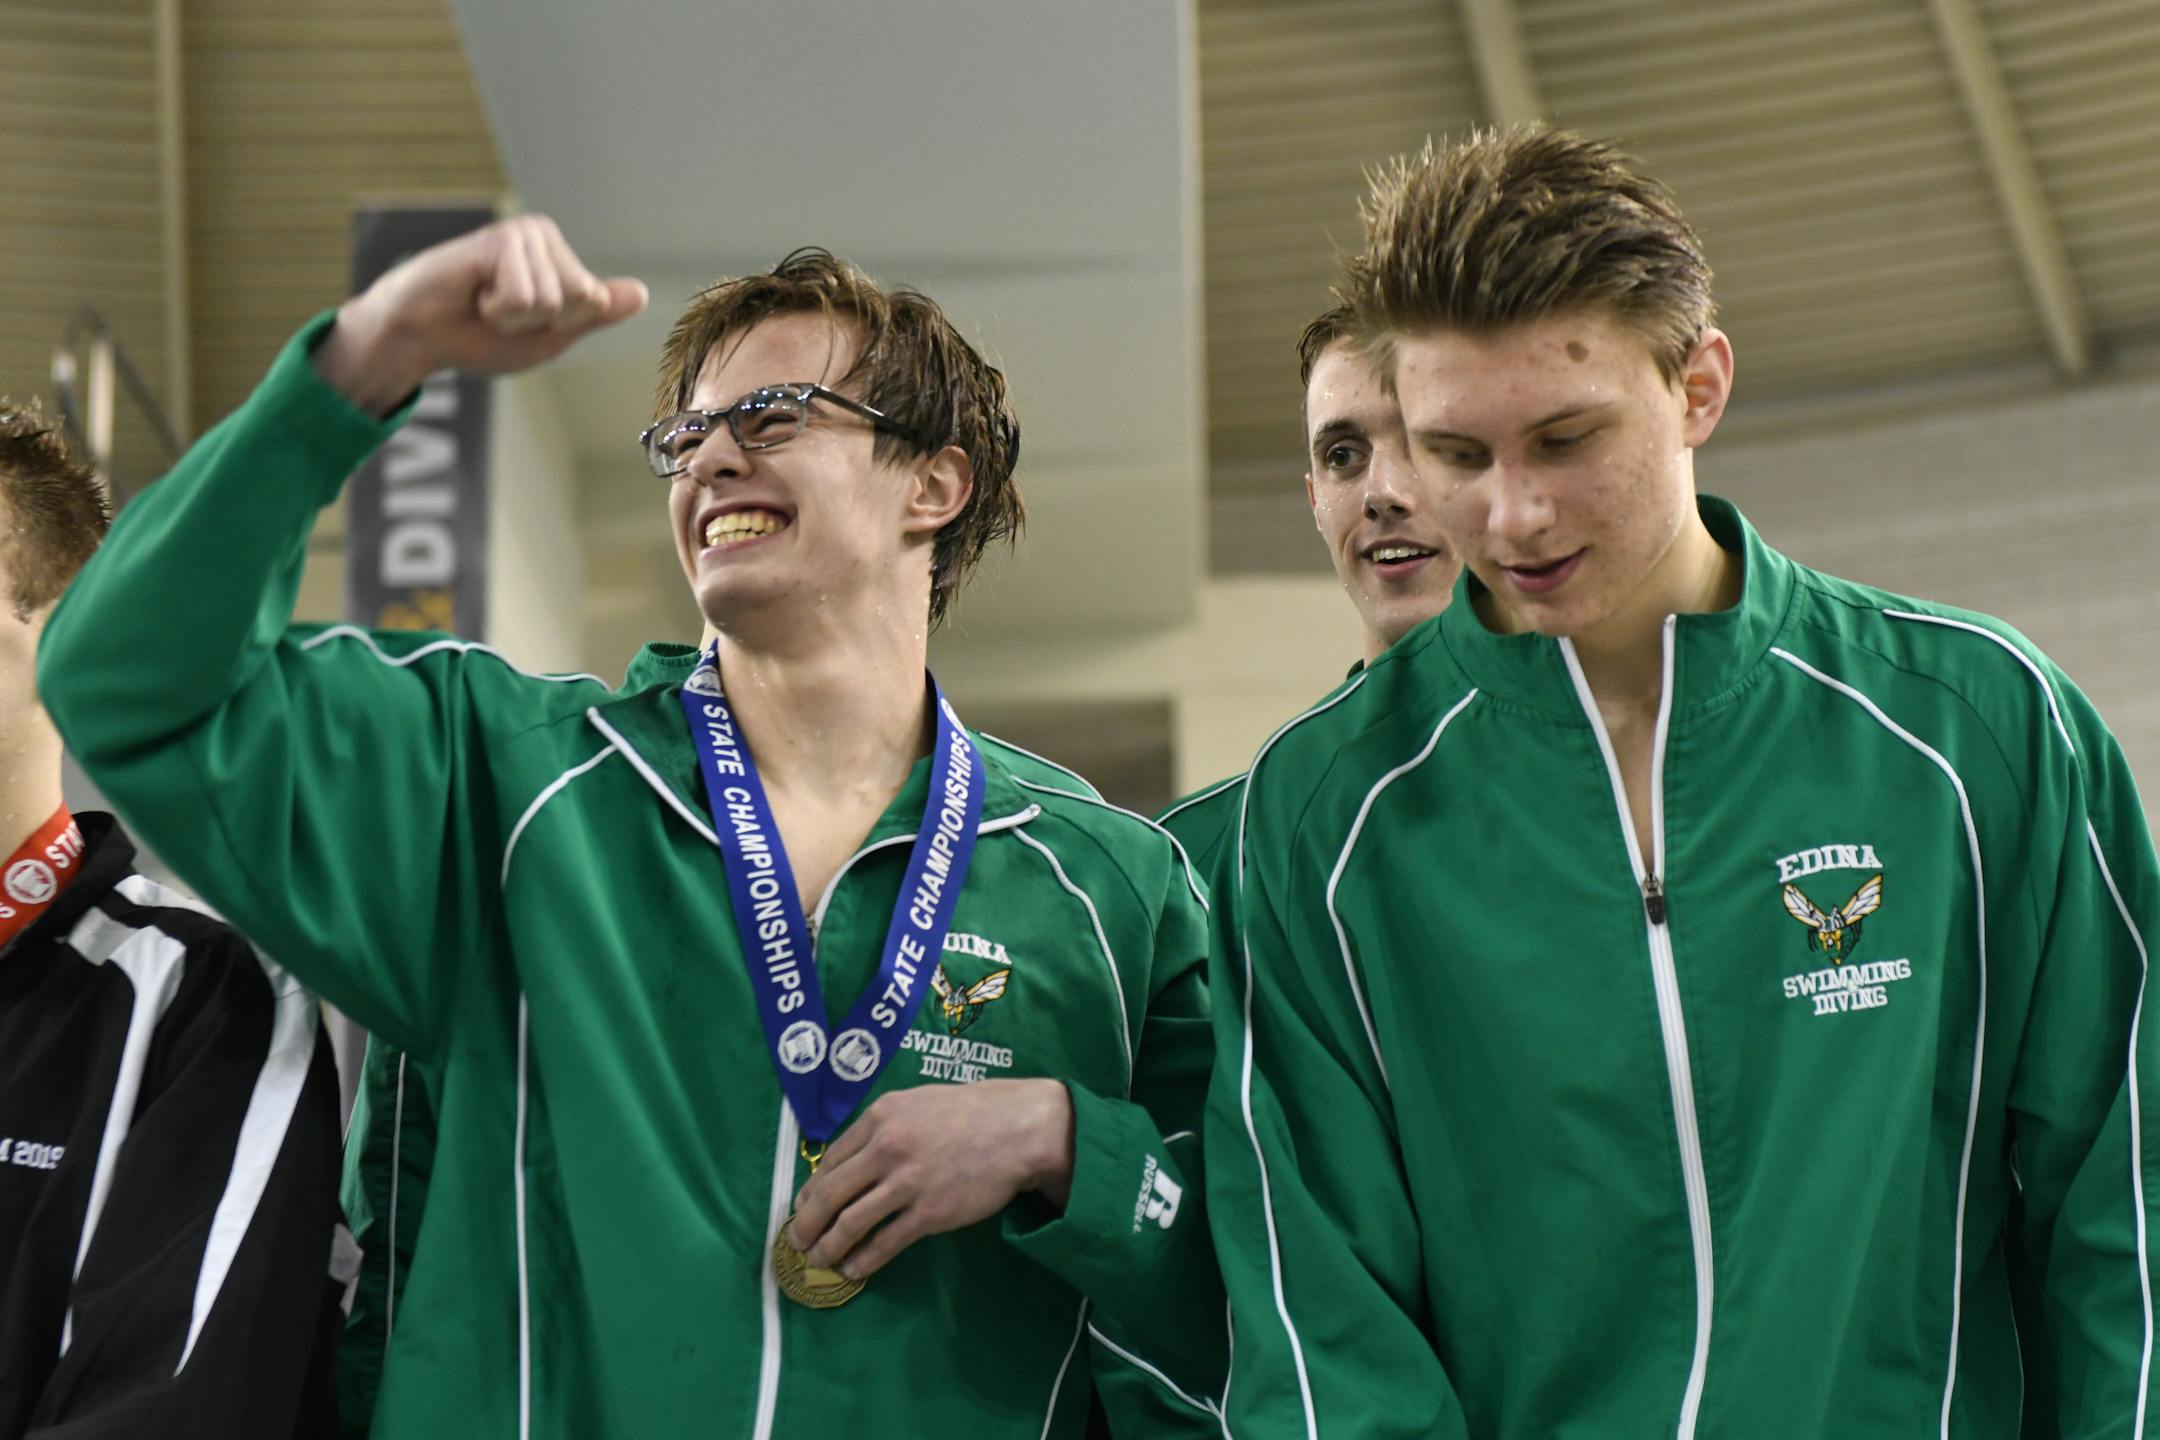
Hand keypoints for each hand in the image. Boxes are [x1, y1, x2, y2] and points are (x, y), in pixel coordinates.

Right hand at [314, 214, 648, 415]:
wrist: (421, 335)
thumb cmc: (480, 336)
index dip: (561, 327)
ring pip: (553, 300)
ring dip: (515, 317)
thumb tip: (642, 294)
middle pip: (582, 299)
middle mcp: (545, 237)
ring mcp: (522, 234)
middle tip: (502, 313)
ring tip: (486, 304)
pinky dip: (499, 309)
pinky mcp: (498, 239)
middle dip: (543, 322)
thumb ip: (593, 315)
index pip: (596, 303)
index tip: (525, 321)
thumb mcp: (551, 335)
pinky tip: (475, 294)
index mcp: (562, 258)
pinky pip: (525, 295)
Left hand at [787, 1079, 1074, 1280]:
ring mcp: (907, 1183)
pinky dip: (863, 1260)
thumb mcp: (916, 1104)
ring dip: (828, 1246)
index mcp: (880, 1118)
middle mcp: (886, 1149)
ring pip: (851, 1222)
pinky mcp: (929, 1213)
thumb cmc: (967, 1113)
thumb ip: (882, 1128)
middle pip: (830, 1194)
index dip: (811, 1189)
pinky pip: (885, 1242)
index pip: (830, 1161)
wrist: (1016, 1129)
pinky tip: (853, 1269)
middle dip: (807, 1223)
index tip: (804, 1207)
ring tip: (818, 1260)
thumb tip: (849, 1161)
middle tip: (797, 1240)